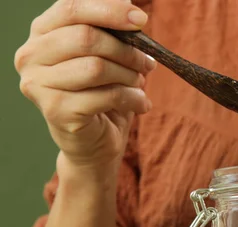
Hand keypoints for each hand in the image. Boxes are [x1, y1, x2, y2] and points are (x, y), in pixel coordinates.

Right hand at [14, 0, 155, 169]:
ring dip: (129, 76)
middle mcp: (31, 55)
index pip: (72, 8)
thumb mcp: (107, 55)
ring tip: (139, 84)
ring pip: (96, 67)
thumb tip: (128, 2)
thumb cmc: (101, 93)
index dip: (109, 10)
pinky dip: (132, 98)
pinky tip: (141, 103)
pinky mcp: (56, 111)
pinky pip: (105, 96)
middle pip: (86, 37)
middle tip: (147, 63)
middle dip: (126, 50)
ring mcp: (38, 85)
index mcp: (42, 33)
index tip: (141, 19)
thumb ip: (110, 29)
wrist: (94, 142)